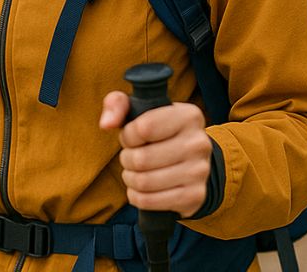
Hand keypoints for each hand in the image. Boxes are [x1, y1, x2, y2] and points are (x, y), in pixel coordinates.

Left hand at [99, 91, 211, 217]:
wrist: (190, 161)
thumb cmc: (158, 131)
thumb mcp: (139, 109)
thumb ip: (117, 104)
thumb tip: (106, 124)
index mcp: (188, 116)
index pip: (142, 128)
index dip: (128, 136)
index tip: (132, 137)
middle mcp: (199, 143)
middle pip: (141, 159)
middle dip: (127, 159)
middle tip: (132, 157)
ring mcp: (200, 171)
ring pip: (144, 182)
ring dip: (130, 179)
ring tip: (135, 172)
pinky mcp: (195, 196)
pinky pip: (149, 201)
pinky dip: (137, 197)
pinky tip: (141, 189)